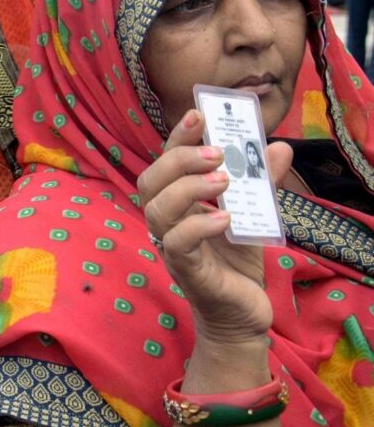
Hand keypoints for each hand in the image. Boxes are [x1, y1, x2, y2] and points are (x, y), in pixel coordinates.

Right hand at [137, 109, 291, 345]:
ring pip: (157, 210)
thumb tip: (277, 146)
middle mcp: (166, 223)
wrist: (242, 313)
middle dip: (179, 159)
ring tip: (223, 180)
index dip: (176, 138)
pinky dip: (200, 225)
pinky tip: (226, 218)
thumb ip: (262, 183)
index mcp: (177, 204)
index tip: (199, 114)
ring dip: (188, 187)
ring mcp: (171, 247)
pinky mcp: (186, 271)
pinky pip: (179, 243)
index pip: (164, 163)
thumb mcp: (254, 215)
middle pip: (149, 181)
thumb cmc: (237, 264)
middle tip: (217, 153)